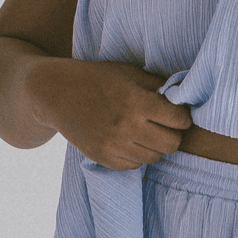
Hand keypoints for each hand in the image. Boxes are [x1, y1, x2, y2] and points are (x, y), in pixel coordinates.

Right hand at [28, 58, 192, 170]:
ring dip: (155, 146)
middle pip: (171, 144)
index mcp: (136, 101)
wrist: (55, 93)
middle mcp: (126, 126)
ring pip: (154, 158)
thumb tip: (183, 96)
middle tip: (166, 126)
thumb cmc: (96, 78)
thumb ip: (158, 85)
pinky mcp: (101, 157)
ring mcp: (113, 145)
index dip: (183, 117)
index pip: (179, 120)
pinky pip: (134, 166)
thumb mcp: (129, 72)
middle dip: (174, 135)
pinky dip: (137, 156)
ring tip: (147, 133)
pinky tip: (131, 141)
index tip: (177, 113)